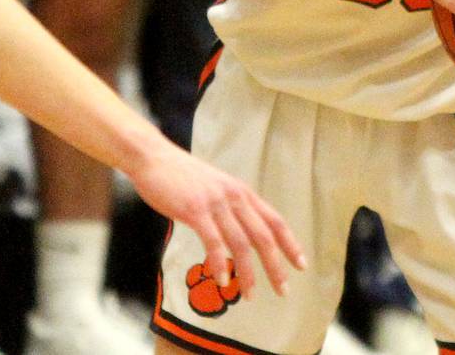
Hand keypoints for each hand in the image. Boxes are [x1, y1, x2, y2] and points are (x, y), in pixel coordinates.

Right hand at [128, 137, 305, 298]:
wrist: (154, 158)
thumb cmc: (181, 176)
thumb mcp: (215, 188)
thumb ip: (230, 207)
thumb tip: (242, 234)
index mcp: (241, 192)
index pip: (274, 220)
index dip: (289, 244)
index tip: (301, 265)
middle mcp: (233, 196)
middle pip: (263, 236)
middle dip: (275, 266)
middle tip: (283, 290)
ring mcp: (215, 203)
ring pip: (241, 243)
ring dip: (247, 273)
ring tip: (248, 295)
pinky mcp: (195, 210)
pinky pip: (213, 242)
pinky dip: (220, 264)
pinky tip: (221, 280)